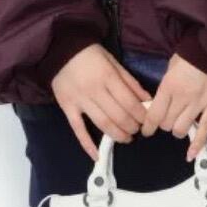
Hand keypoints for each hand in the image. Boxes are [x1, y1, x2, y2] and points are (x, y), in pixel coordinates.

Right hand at [51, 43, 153, 160]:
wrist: (59, 50)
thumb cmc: (90, 54)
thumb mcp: (113, 62)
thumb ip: (130, 81)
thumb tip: (147, 99)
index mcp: (108, 77)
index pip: (129, 102)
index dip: (141, 115)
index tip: (146, 120)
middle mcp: (94, 91)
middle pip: (118, 116)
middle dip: (131, 127)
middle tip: (136, 130)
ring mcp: (79, 101)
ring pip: (102, 124)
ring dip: (117, 135)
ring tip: (126, 138)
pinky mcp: (67, 108)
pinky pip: (78, 129)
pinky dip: (87, 144)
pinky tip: (97, 156)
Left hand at [137, 53, 206, 160]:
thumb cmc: (190, 55)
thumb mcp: (170, 68)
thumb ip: (165, 87)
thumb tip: (158, 103)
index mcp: (169, 87)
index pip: (154, 115)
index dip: (148, 126)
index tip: (146, 130)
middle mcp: (182, 99)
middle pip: (167, 124)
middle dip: (164, 124)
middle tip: (166, 119)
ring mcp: (200, 104)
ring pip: (181, 129)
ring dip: (177, 130)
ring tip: (178, 124)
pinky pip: (205, 130)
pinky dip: (197, 144)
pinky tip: (190, 155)